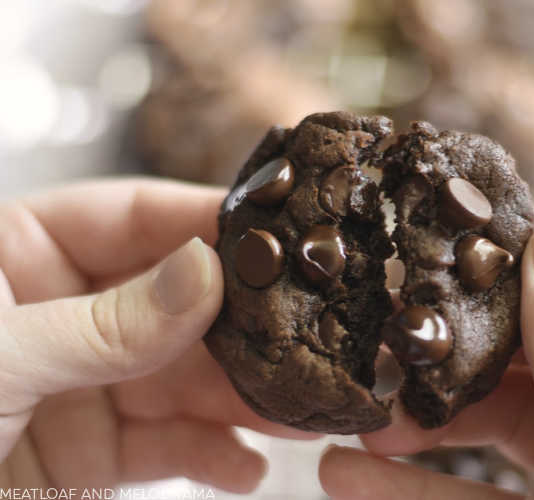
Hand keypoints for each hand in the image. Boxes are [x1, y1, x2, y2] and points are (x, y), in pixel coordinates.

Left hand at [0, 179, 317, 491]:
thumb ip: (106, 322)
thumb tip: (205, 273)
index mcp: (21, 252)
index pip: (132, 217)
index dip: (205, 223)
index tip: (274, 238)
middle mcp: (65, 309)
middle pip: (178, 302)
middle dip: (242, 330)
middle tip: (305, 339)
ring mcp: (88, 380)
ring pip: (186, 377)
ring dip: (244, 399)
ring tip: (301, 414)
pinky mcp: (99, 449)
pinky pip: (170, 445)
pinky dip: (213, 457)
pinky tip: (246, 466)